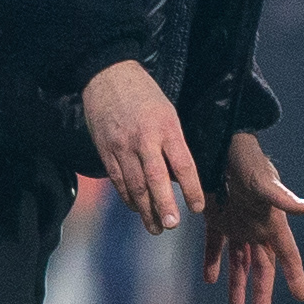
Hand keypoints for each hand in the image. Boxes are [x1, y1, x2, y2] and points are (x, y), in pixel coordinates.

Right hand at [82, 59, 204, 235]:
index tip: (197, 207)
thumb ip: (173, 144)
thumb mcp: (168, 113)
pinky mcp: (105, 151)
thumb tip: (178, 177)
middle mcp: (144, 139)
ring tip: (155, 227)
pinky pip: (118, 181)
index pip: (183, 165)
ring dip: (145, 210)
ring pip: (134, 185)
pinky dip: (128, 198)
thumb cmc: (144, 94)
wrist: (107, 76)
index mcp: (166, 127)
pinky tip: (136, 208)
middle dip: (164, 206)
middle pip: (156, 179)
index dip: (191, 189)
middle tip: (172, 225)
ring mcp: (122, 147)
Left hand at [204, 131, 303, 303]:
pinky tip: (210, 279)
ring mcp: (236, 223)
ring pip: (239, 260)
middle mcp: (256, 226)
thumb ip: (282, 196)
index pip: (287, 254)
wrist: (220, 144)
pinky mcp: (216, 218)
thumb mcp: (263, 182)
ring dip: (237, 282)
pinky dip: (212, 262)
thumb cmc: (246, 162)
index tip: (301, 297)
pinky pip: (215, 246)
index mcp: (272, 222)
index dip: (295, 275)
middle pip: (262, 265)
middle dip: (262, 290)